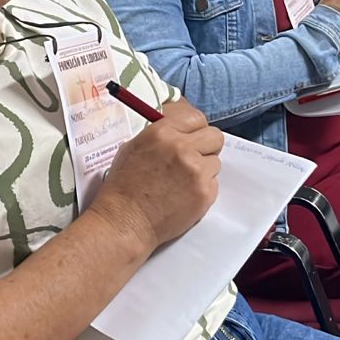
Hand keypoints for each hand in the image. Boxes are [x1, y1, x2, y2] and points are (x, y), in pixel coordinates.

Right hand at [96, 99, 222, 254]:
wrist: (125, 222)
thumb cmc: (124, 186)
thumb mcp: (134, 146)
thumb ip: (161, 132)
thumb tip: (179, 121)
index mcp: (162, 132)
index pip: (196, 118)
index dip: (194, 128)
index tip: (191, 136)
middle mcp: (182, 148)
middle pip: (214, 136)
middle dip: (205, 146)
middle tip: (193, 157)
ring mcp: (196, 171)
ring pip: (216, 161)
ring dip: (203, 169)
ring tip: (182, 181)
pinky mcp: (205, 193)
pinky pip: (214, 183)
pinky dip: (203, 188)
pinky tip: (184, 195)